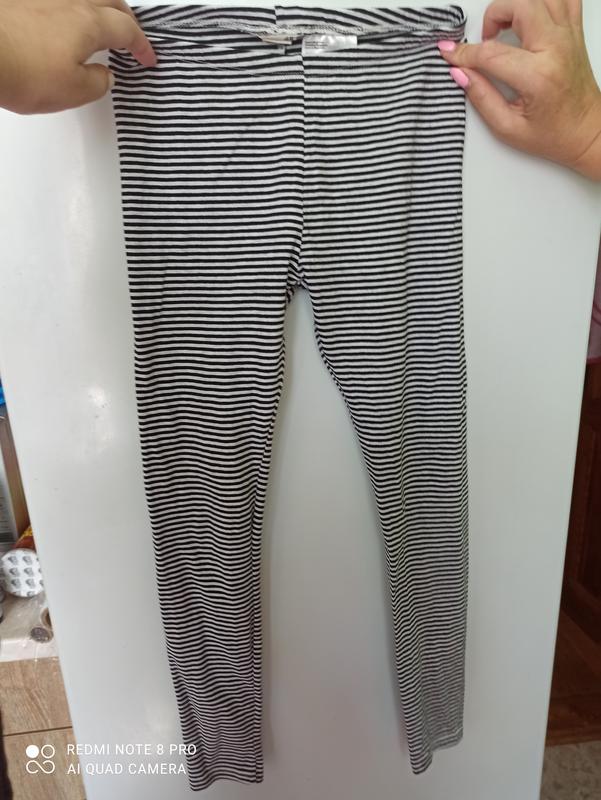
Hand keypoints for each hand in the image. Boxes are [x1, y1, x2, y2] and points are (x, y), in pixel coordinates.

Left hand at [0, 0, 155, 113]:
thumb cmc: (21, 69)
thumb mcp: (74, 91)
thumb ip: (97, 82)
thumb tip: (104, 76)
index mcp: (90, 23)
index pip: (127, 30)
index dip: (142, 45)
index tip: (147, 58)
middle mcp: (69, 0)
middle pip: (110, 1)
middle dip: (126, 17)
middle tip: (130, 33)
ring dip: (100, 6)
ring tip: (102, 21)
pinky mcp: (22, 1)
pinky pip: (58, 0)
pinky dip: (73, 7)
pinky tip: (67, 18)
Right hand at [437, 0, 600, 179]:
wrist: (587, 132)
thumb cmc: (552, 134)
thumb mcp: (508, 128)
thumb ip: (482, 97)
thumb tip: (460, 73)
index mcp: (538, 77)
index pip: (491, 53)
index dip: (464, 53)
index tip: (449, 54)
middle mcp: (556, 48)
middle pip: (520, 5)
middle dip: (493, 16)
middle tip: (485, 40)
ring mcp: (569, 36)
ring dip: (516, 6)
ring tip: (506, 28)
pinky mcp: (575, 32)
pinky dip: (542, 2)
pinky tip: (529, 17)